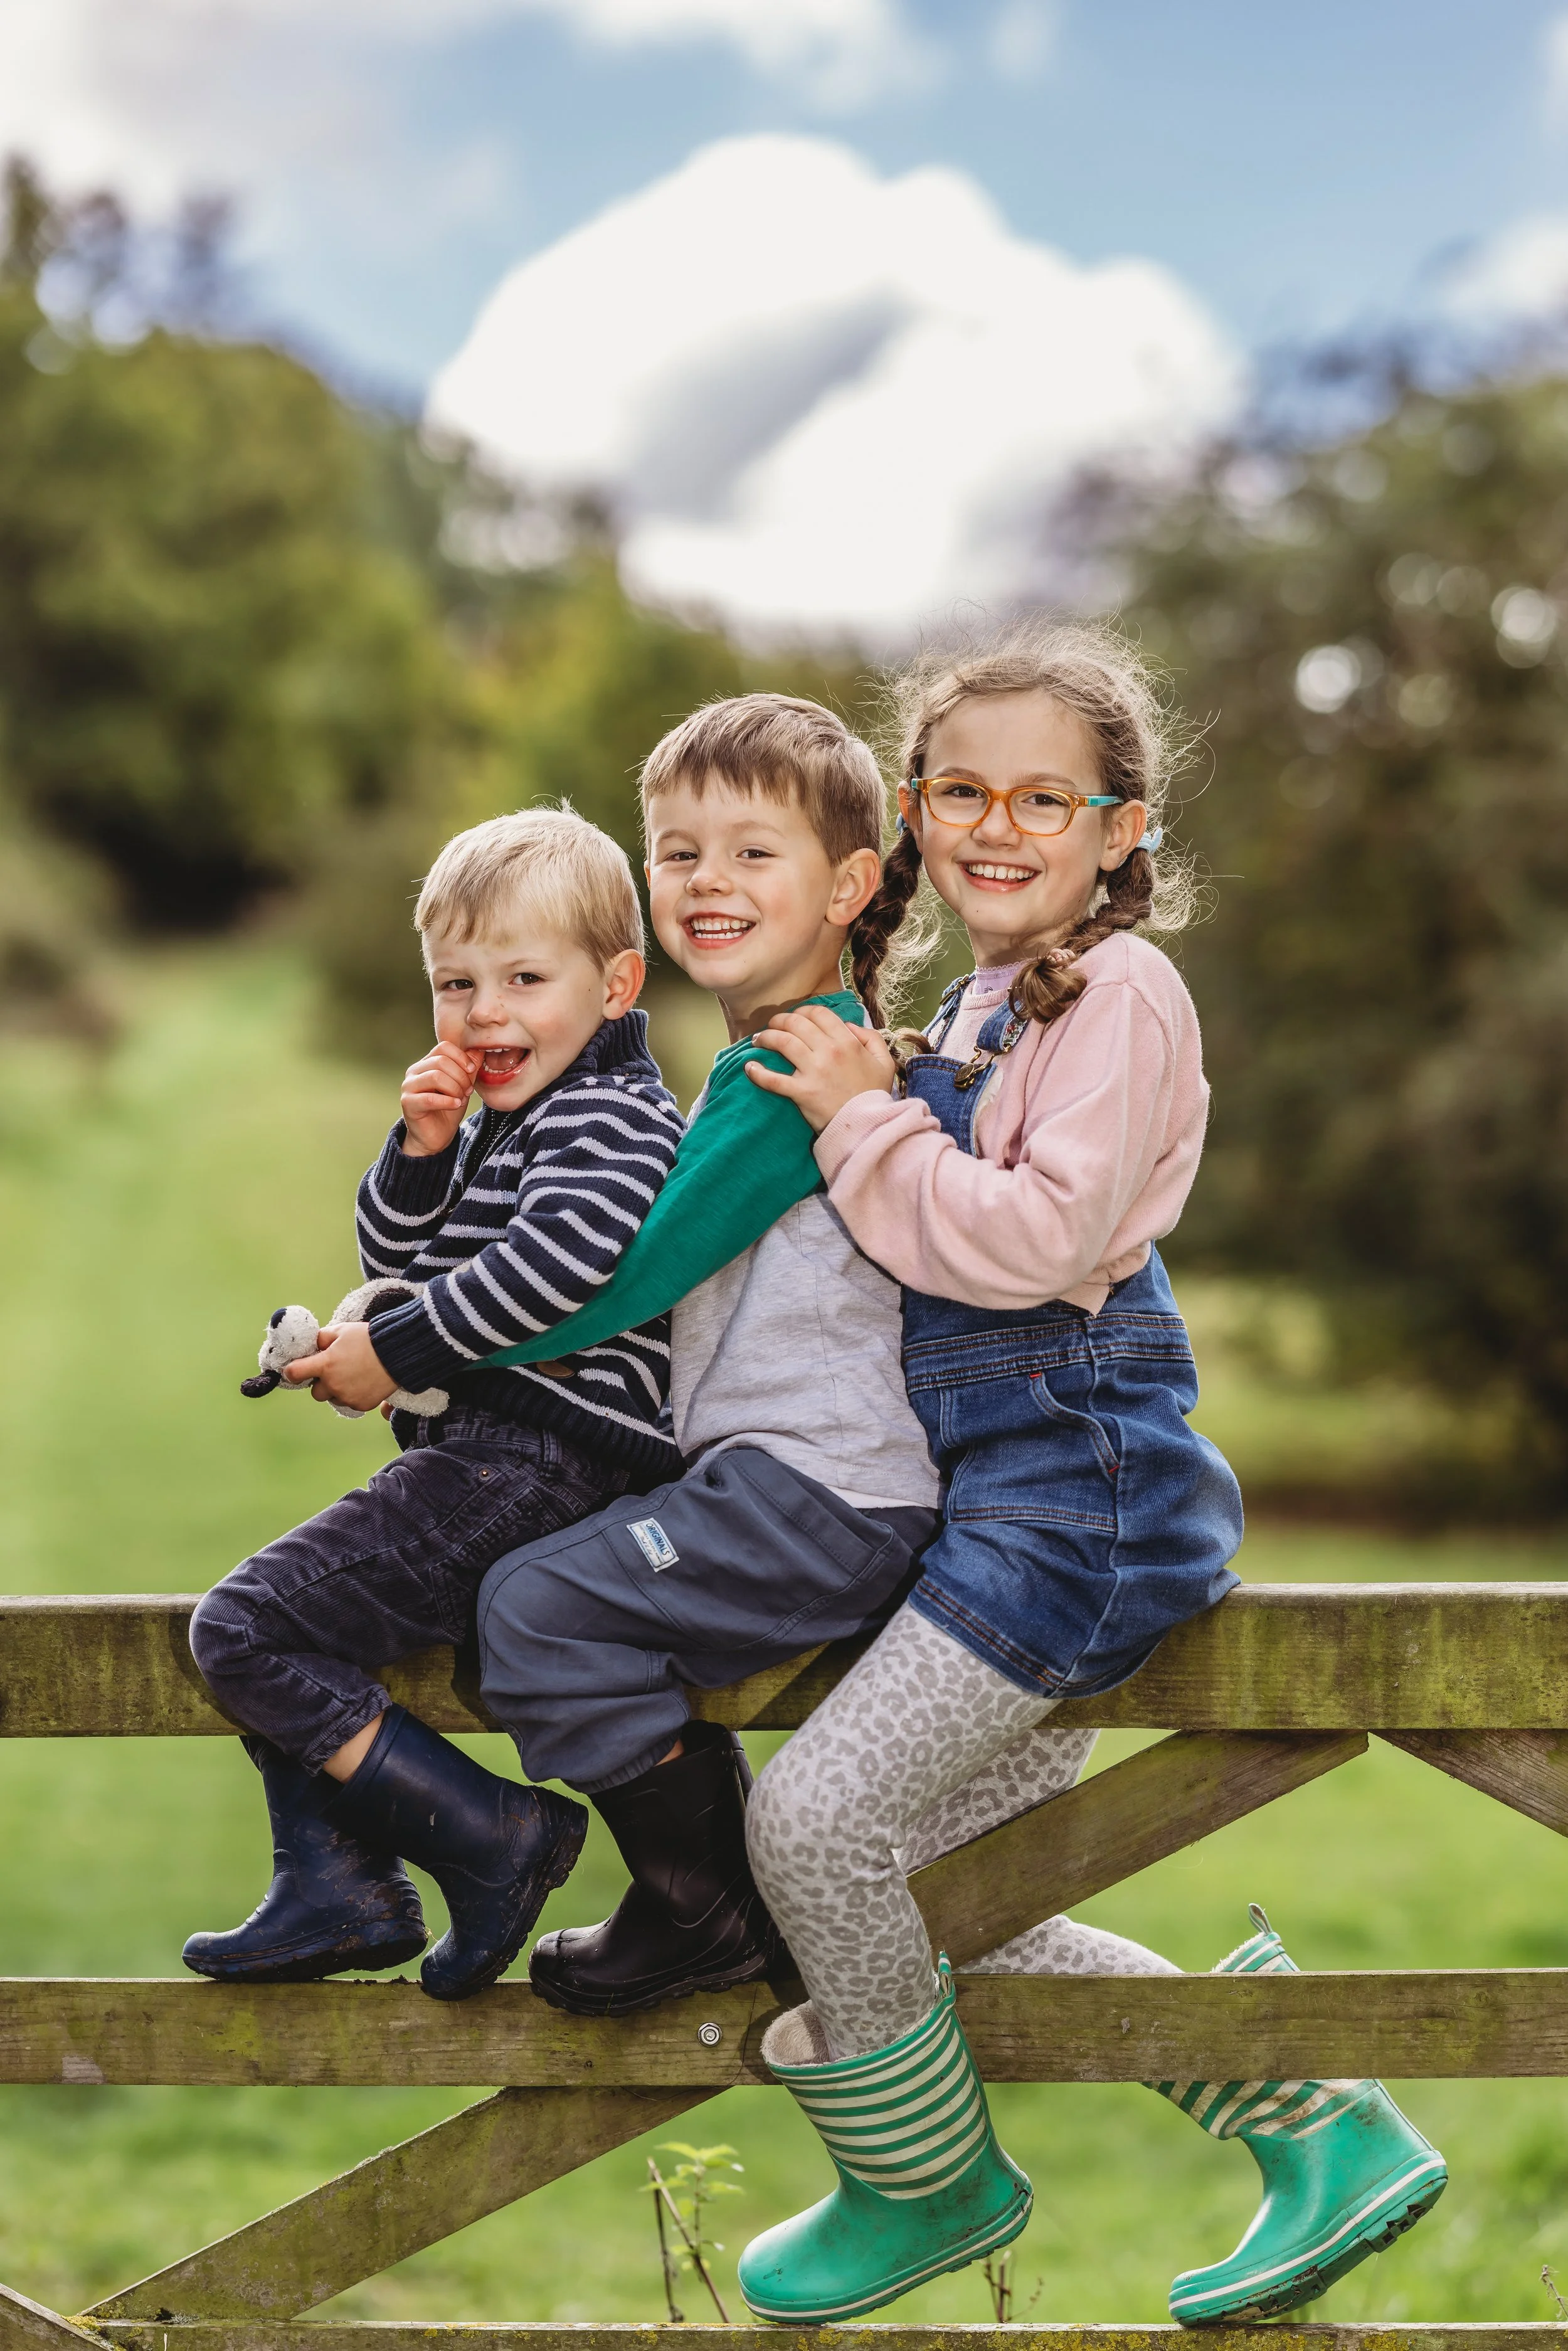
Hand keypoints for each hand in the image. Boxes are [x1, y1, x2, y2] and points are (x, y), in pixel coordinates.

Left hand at [282, 1320, 397, 1410]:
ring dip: (338, 1390)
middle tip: (336, 1370)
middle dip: (322, 1382)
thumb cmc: (368, 1339)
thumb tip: (313, 1346)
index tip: (295, 1370)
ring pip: (333, 1398)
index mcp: (325, 1364)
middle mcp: (333, 1384)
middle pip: (315, 1392)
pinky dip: (354, 1395)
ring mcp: (348, 1397)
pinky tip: (364, 1381)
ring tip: (354, 1375)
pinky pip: (350, 1403)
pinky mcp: (361, 1405)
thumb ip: (322, 1339)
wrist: (398, 1353)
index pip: (295, 1373)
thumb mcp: (342, 1330)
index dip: (292, 1371)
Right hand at [401, 1042, 481, 1156]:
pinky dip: (447, 1101)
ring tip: (461, 1099)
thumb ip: (469, 1068)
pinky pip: (430, 1098)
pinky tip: (456, 1105)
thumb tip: (479, 1049)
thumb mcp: (463, 1085)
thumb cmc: (448, 1108)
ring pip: (436, 1076)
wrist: (436, 1135)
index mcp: (427, 1063)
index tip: (472, 1071)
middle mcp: (414, 1071)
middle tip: (468, 1091)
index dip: (462, 1057)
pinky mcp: (408, 1103)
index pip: (444, 1047)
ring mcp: (408, 1086)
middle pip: (441, 1061)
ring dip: (454, 1088)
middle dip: (461, 1076)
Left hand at [746, 1006, 896, 1132]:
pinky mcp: (800, 1092)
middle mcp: (828, 1051)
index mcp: (847, 1042)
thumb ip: (871, 1038)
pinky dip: (757, 1072)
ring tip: (758, 1040)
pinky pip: (772, 1079)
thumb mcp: (883, 1062)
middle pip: (795, 1023)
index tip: (796, 1017)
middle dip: (780, 1020)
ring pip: (781, 1042)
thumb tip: (849, 1026)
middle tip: (773, 1026)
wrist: (867, 1127)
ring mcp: (813, 1071)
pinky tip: (749, 1068)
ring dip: (765, 1037)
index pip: (818, 1014)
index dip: (803, 1011)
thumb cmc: (873, 1094)